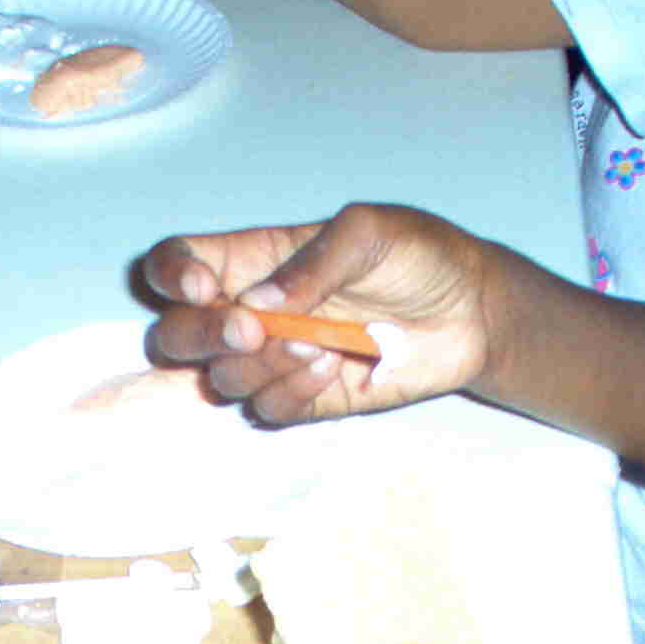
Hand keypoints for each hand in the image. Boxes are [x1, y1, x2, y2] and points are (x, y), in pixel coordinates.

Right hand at [140, 203, 493, 424]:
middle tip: (252, 331)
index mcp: (251, 258)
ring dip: (260, 367)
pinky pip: (266, 410)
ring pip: (220, 379)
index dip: (173, 276)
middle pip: (175, 334)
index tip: (205, 286)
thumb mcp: (369, 233)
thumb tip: (257, 302)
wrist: (471, 311)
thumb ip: (313, 263)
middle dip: (200, 337)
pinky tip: (333, 368)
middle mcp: (250, 312)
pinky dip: (290, 393)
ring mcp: (274, 361)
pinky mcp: (304, 400)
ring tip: (319, 344)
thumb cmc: (418, 255)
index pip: (176, 264)